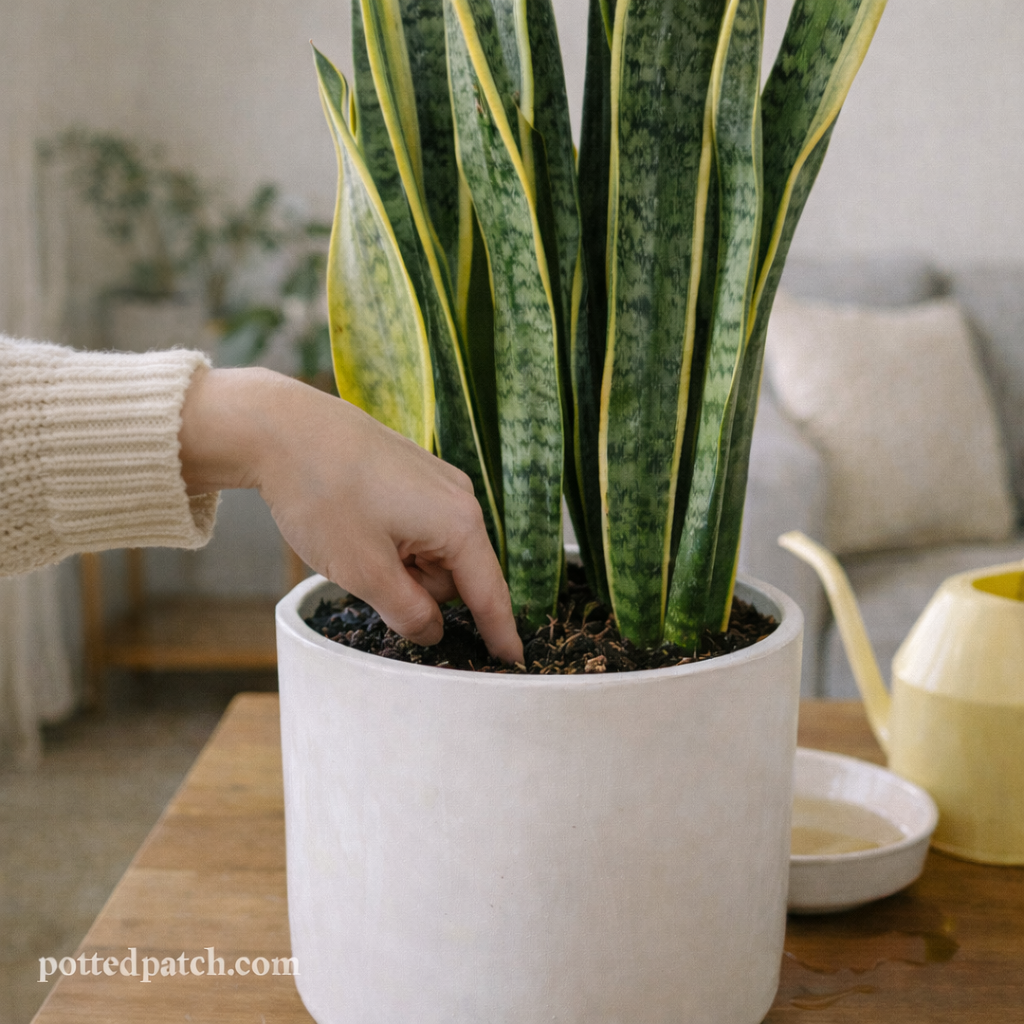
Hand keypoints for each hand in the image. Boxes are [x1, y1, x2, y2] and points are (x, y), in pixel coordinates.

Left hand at [178, 366, 522, 663]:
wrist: (283, 428)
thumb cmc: (324, 495)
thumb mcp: (365, 572)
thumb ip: (407, 613)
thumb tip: (432, 632)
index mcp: (458, 524)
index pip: (489, 593)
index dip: (500, 632)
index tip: (515, 661)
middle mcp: (459, 498)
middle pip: (453, 576)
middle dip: (417, 590)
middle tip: (366, 575)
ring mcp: (437, 481)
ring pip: (431, 553)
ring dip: (399, 566)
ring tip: (353, 543)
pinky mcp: (413, 472)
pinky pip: (416, 527)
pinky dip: (390, 542)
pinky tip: (355, 526)